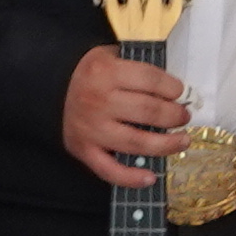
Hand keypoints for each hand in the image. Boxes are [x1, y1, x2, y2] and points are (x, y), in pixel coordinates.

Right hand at [63, 47, 192, 188]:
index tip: (180, 92)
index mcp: (105, 72)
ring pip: (136, 142)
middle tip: (183, 116)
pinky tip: (150, 177)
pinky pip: (109, 169)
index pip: (149, 79)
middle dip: (173, 115)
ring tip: (182, 141)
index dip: (171, 87)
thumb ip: (139, 69)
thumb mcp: (111, 57)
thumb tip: (177, 90)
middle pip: (147, 110)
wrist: (53, 90)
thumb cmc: (92, 74)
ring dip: (165, 145)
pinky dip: (131, 178)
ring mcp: (91, 128)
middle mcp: (98, 100)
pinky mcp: (84, 150)